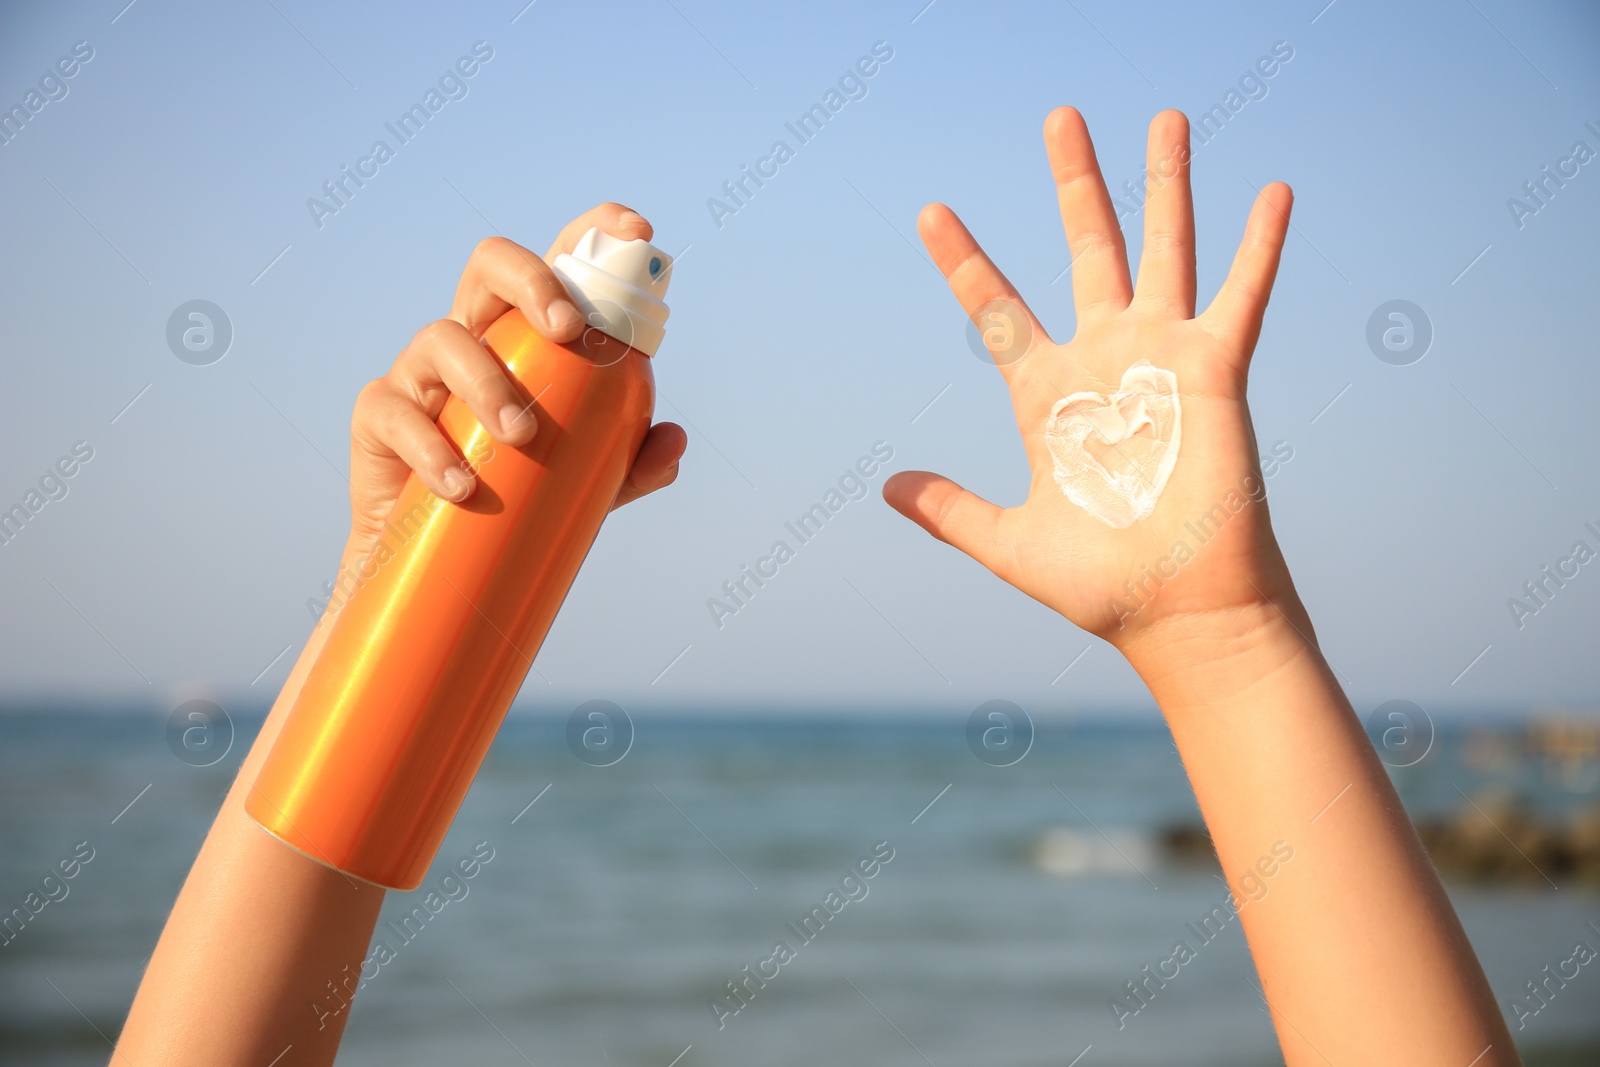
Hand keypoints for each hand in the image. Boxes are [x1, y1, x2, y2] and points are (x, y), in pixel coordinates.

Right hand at [344, 203, 687, 558]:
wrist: (441, 555)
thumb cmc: (520, 495)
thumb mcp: (589, 484)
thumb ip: (631, 463)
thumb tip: (672, 442)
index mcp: (526, 335)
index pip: (558, 262)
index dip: (594, 230)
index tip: (637, 232)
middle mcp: (473, 335)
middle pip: (492, 266)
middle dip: (533, 282)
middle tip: (568, 331)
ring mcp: (420, 370)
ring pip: (445, 339)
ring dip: (488, 383)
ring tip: (522, 437)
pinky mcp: (380, 416)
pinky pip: (397, 413)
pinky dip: (431, 449)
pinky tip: (462, 484)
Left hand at [884, 108, 1299, 651]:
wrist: (1177, 611)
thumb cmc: (1102, 584)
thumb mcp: (1008, 542)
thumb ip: (949, 511)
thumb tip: (886, 487)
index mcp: (1048, 394)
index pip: (996, 310)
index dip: (963, 260)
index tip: (929, 212)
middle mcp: (1105, 361)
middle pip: (1085, 248)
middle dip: (1073, 184)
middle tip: (1058, 117)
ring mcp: (1161, 359)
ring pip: (1163, 249)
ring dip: (1164, 183)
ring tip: (1163, 116)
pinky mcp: (1215, 372)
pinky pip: (1242, 297)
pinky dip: (1259, 245)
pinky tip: (1274, 190)